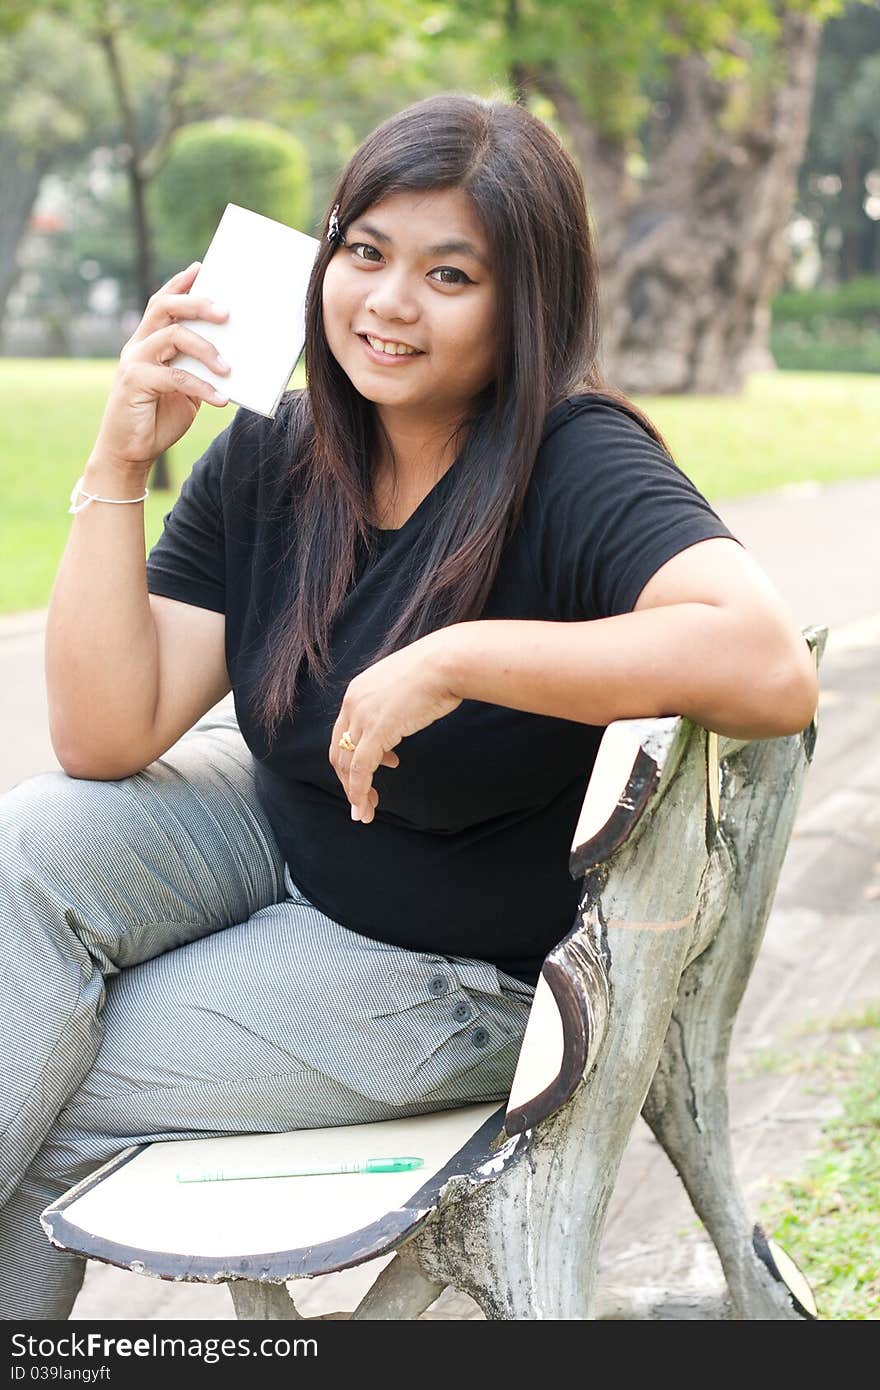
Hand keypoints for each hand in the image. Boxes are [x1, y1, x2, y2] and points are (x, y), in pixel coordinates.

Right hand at [90, 262, 230, 470]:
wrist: (130, 453)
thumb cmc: (159, 418)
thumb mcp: (186, 389)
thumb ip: (199, 368)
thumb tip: (233, 355)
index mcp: (149, 341)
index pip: (163, 302)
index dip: (180, 283)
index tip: (202, 268)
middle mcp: (138, 345)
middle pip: (165, 308)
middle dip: (197, 303)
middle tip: (226, 312)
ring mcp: (134, 362)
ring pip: (172, 336)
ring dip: (206, 349)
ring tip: (229, 367)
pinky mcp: (135, 383)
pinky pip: (175, 377)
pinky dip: (201, 386)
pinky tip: (221, 398)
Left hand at [329, 630, 462, 823]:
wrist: (448, 662)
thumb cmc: (438, 670)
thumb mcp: (407, 685)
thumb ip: (397, 702)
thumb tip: (406, 713)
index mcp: (358, 691)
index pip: (343, 732)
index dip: (353, 756)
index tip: (374, 770)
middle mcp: (352, 703)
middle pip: (339, 751)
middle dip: (348, 780)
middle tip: (362, 801)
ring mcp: (362, 716)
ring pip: (347, 764)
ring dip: (354, 793)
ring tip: (365, 811)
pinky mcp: (376, 730)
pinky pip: (361, 769)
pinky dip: (359, 791)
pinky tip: (366, 806)